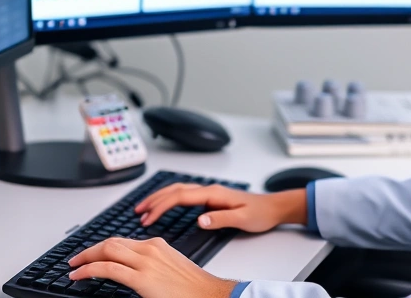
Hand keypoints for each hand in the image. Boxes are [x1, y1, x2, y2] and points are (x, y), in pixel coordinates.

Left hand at [68, 237, 235, 297]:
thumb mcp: (169, 268)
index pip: (120, 241)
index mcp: (156, 245)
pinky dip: (89, 270)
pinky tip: (79, 276)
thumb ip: (151, 265)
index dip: (101, 247)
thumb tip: (132, 272)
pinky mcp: (142, 278)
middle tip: (76, 259)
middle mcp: (149, 248)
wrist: (210, 294)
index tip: (91, 255)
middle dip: (89, 250)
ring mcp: (145, 262)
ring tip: (74, 267)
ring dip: (85, 258)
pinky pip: (107, 269)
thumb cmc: (193, 288)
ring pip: (106, 250)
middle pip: (110, 242)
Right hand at [134, 183, 307, 232]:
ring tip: (144, 208)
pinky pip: (183, 195)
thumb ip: (220, 219)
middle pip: (174, 190)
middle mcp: (208, 190)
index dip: (161, 206)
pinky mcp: (209, 198)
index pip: (180, 197)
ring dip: (159, 198)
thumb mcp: (242, 219)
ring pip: (177, 190)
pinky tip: (164, 206)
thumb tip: (200, 220)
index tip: (148, 217)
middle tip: (138, 212)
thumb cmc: (260, 212)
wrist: (273, 207)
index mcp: (213, 193)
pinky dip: (169, 199)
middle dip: (153, 200)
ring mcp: (208, 193)